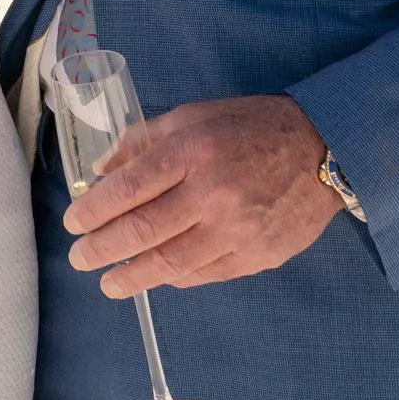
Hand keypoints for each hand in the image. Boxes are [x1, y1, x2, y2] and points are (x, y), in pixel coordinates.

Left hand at [63, 94, 340, 295]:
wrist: (325, 149)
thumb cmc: (251, 127)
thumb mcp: (194, 116)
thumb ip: (144, 141)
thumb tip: (101, 171)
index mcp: (192, 151)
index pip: (128, 188)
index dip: (93, 210)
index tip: (73, 222)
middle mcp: (212, 193)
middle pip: (142, 231)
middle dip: (101, 249)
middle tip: (79, 258)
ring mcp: (236, 230)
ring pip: (170, 263)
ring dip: (131, 277)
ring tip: (109, 283)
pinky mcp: (257, 256)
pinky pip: (204, 275)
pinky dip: (173, 278)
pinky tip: (156, 276)